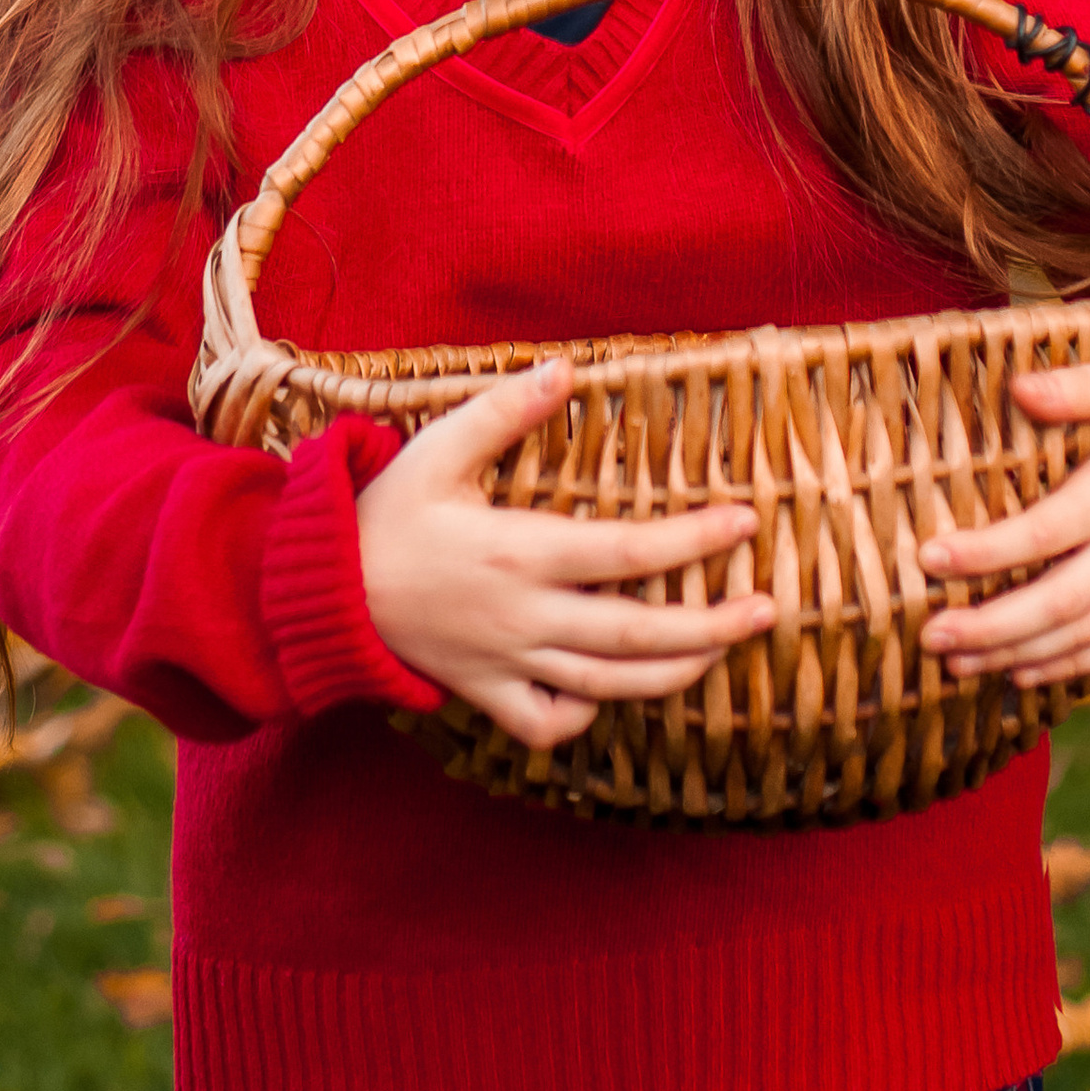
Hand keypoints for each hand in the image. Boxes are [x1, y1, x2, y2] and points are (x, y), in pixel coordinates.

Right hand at [355, 359, 777, 750]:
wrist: (322, 592)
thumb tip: (568, 367)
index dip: (693, 541)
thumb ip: (506, 409)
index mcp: (521, 553)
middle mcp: (525, 616)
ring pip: (609, 685)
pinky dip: (587, 713)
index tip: (744, 522)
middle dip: (712, 627)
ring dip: (676, 673)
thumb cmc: (386, 512)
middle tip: (768, 610)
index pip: (629, 553)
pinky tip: (612, 689)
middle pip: (639, 635)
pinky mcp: (486, 693)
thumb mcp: (440, 447)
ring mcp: (508, 662)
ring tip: (722, 652)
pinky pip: (548, 723)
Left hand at [917, 358, 1089, 691]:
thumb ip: (1080, 386)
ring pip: (1082, 634)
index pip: (1044, 533)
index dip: (987, 552)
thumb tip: (1018, 386)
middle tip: (931, 636)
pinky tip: (1021, 675)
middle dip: (991, 626)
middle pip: (1058, 601)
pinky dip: (1068, 666)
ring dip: (1018, 654)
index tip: (930, 559)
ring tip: (956, 665)